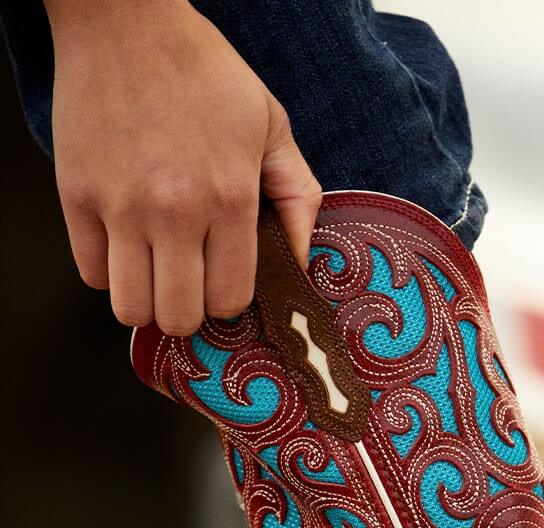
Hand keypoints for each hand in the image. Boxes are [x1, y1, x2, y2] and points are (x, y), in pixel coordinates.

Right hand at [46, 0, 321, 334]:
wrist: (127, 22)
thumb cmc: (206, 74)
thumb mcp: (273, 128)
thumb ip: (297, 198)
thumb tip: (302, 260)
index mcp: (231, 198)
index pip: (230, 299)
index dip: (230, 302)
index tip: (226, 284)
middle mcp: (176, 211)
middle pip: (179, 316)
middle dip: (190, 314)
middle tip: (192, 288)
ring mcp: (121, 206)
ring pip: (131, 308)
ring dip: (148, 303)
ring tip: (158, 275)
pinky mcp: (76, 195)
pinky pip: (90, 272)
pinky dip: (109, 272)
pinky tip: (126, 248)